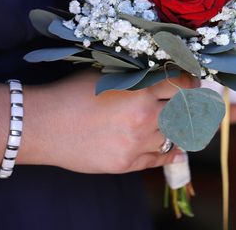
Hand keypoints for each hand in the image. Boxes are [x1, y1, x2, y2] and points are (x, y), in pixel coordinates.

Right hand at [22, 69, 199, 173]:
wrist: (42, 125)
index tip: (192, 81)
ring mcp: (136, 143)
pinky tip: (178, 151)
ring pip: (174, 136)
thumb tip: (162, 72)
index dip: (191, 81)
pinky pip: (159, 159)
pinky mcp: (126, 163)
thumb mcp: (107, 73)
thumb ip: (137, 75)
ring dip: (179, 129)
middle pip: (183, 111)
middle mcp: (144, 117)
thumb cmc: (71, 92)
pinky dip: (172, 154)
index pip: (181, 84)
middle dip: (190, 104)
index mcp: (140, 90)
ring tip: (182, 123)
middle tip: (193, 102)